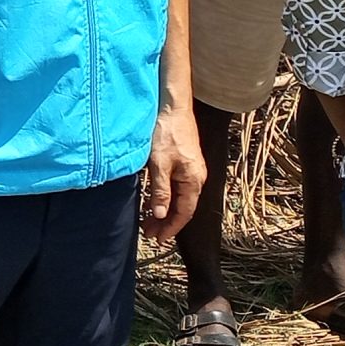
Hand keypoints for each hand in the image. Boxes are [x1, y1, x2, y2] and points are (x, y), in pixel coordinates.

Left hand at [140, 100, 206, 241]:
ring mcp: (191, 170)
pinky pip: (176, 187)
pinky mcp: (184, 162)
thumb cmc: (166, 133)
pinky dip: (164, 197)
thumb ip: (160, 191)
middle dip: (166, 222)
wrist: (172, 106)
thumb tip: (161, 216)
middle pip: (182, 207)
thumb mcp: (159, 164)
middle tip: (148, 233)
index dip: (171, 228)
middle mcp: (197, 177)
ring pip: (178, 198)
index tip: (157, 239)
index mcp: (194, 180)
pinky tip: (152, 200)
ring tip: (147, 221)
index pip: (184, 213)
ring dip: (164, 210)